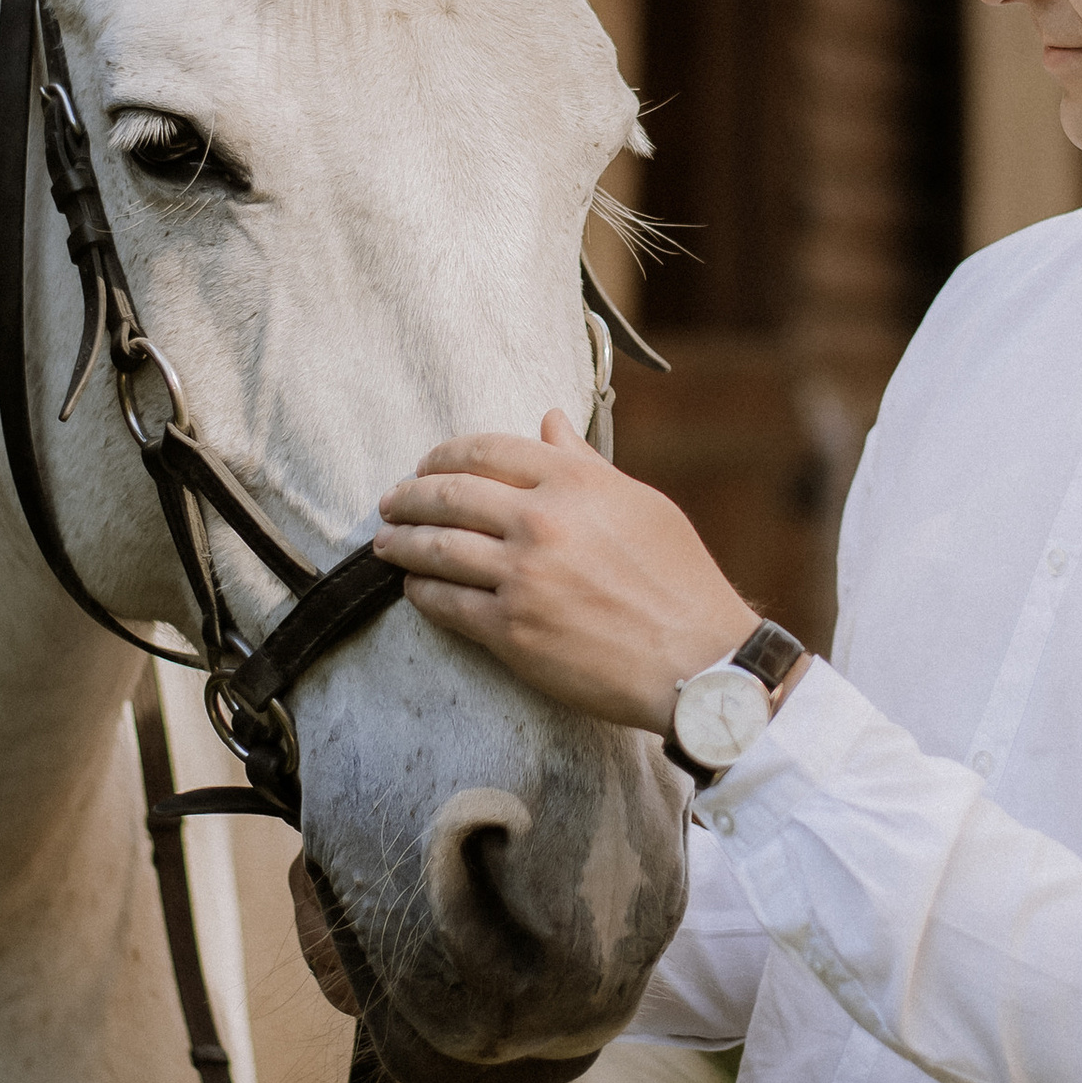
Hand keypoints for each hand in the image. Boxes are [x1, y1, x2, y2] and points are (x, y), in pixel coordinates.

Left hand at [372, 411, 759, 732]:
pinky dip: (422, 592)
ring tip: (384, 543)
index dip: (445, 455)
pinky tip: (415, 589)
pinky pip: (447, 604)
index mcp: (574, 482)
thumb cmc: (679, 580)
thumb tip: (548, 421)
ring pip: (437, 549)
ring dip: (401, 543)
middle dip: (408, 497)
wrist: (697, 661)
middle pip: (448, 495)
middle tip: (390, 503)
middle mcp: (542, 521)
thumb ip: (585, 464)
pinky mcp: (513, 630)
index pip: (487, 450)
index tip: (427, 465)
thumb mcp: (640, 505)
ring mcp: (523, 577)